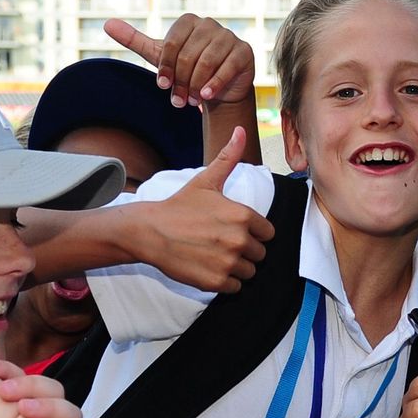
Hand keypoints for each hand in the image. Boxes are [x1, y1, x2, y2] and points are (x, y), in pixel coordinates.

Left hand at [105, 16, 254, 107]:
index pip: (172, 44)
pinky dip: (215, 83)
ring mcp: (229, 36)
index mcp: (189, 21)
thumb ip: (135, 40)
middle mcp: (210, 24)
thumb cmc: (188, 69)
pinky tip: (207, 95)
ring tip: (193, 101)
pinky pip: (227, 67)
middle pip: (189, 55)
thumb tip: (106, 23)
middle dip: (181, 82)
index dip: (165, 67)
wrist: (219, 88)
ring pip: (207, 62)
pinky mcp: (244, 51)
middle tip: (178, 101)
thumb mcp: (160, 56)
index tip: (162, 86)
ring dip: (196, 85)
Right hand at [131, 127, 273, 292]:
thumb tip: (241, 131)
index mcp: (243, 216)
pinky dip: (225, 281)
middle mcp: (240, 240)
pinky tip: (208, 267)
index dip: (253, 232)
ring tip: (214, 255)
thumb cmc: (180, 206)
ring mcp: (228, 262)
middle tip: (220, 242)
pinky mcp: (217, 281)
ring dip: (236, 267)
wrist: (149, 231)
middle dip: (245, 250)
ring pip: (249, 272)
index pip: (268, 233)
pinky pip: (235, 287)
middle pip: (260, 254)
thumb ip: (229, 158)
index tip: (232, 229)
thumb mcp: (206, 180)